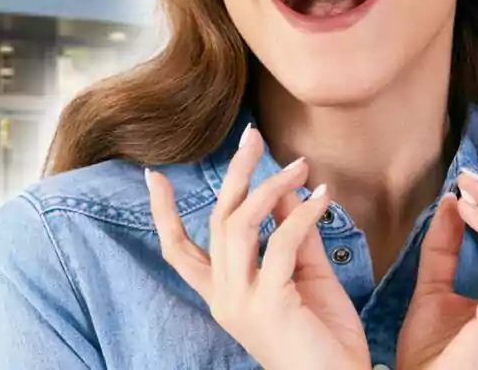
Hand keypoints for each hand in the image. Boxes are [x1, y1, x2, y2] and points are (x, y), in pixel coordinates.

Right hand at [147, 124, 369, 369]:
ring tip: (299, 165)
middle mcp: (223, 297)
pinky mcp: (267, 303)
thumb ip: (291, 236)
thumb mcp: (305, 278)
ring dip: (269, 186)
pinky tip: (322, 198)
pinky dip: (302, 215)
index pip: (179, 251)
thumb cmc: (325, 339)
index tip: (152, 175)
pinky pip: (279, 244)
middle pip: (216, 221)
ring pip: (239, 225)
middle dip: (233, 174)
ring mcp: (241, 301)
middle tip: (251, 137)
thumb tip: (283, 191)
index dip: (163, 213)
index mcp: (223, 294)